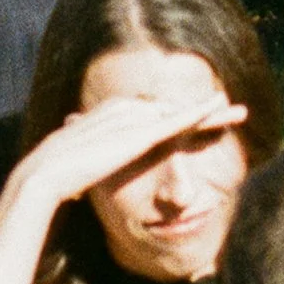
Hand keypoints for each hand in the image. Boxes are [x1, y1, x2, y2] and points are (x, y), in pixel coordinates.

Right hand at [19, 87, 246, 209]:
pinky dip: (199, 113)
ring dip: (209, 111)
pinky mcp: (140, 133)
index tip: (198, 120)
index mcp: (111, 116)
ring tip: (236, 111)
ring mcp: (132, 120)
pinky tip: (217, 108)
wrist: (46, 175)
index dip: (178, 116)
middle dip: (202, 110)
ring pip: (180, 112)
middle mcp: (124, 111)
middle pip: (172, 108)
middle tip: (230, 110)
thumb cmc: (58, 176)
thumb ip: (92, 161)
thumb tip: (84, 175)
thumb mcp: (81, 165)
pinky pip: (176, 120)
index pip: (153, 113)